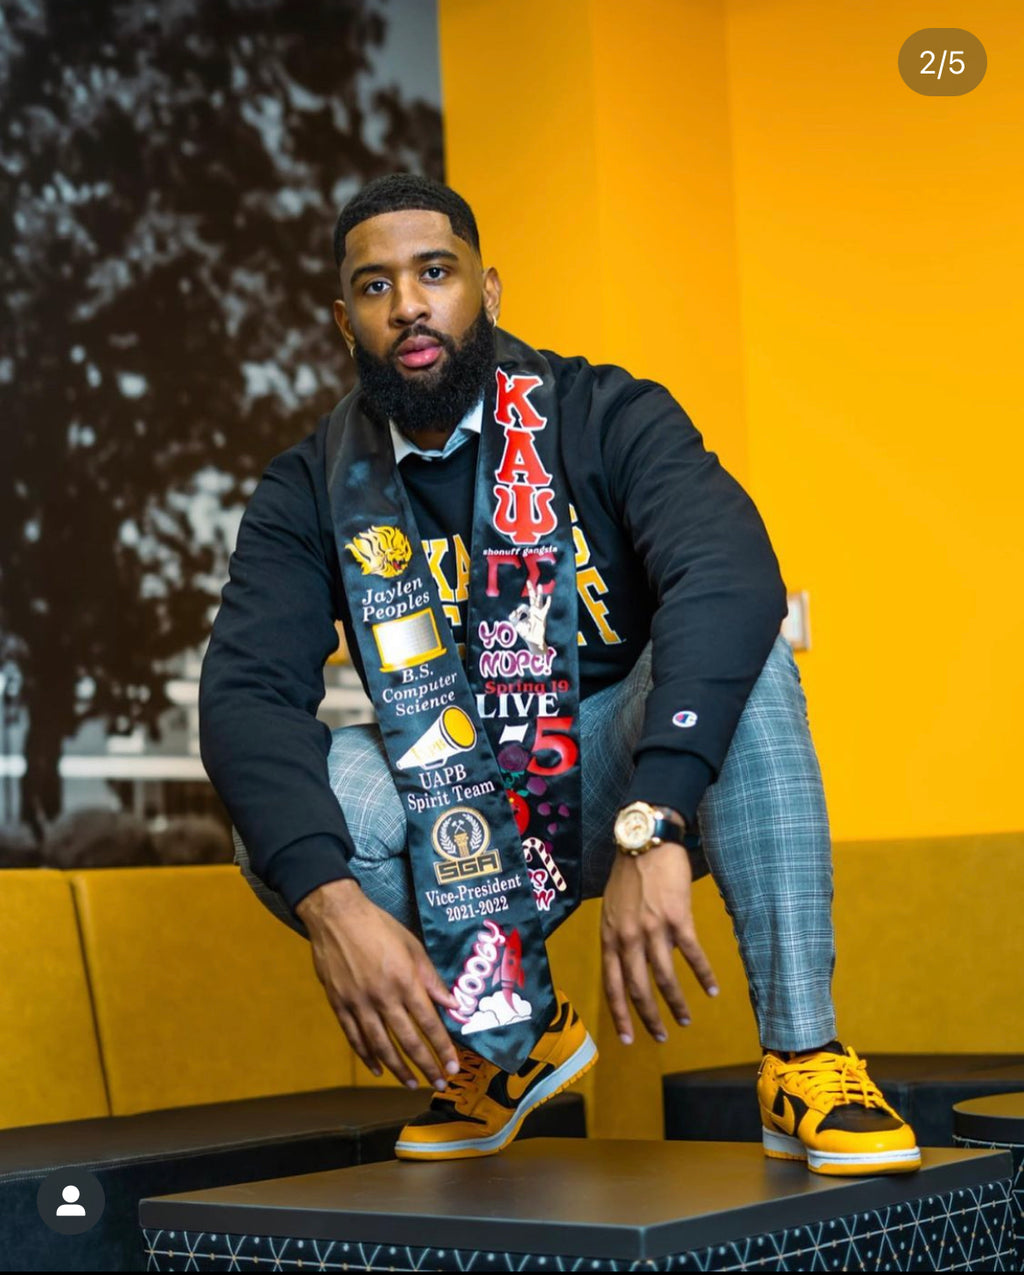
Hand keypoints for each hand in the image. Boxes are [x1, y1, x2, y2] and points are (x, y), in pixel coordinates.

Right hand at [295, 879, 460, 1088]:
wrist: (336, 916)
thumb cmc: (378, 926)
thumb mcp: (412, 945)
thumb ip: (431, 978)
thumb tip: (451, 1004)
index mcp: (404, 981)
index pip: (428, 1023)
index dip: (442, 1047)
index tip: (453, 1065)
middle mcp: (383, 997)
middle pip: (407, 1041)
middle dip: (426, 1065)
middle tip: (439, 1083)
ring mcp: (359, 1003)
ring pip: (381, 1046)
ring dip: (399, 1069)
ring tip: (412, 1084)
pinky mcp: (339, 1005)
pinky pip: (354, 1038)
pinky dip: (367, 1057)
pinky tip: (379, 1070)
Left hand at [600, 841, 718, 1043]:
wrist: (646, 841)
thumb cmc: (628, 872)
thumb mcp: (612, 906)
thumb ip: (620, 934)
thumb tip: (638, 958)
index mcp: (609, 935)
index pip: (612, 983)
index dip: (619, 1014)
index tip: (627, 1038)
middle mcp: (628, 937)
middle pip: (637, 988)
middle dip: (649, 1018)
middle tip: (661, 1037)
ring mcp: (653, 929)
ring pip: (665, 977)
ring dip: (676, 1003)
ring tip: (686, 1020)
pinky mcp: (677, 918)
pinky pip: (692, 954)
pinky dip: (703, 974)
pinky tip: (711, 989)